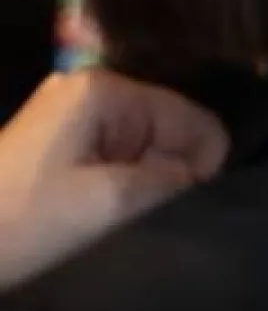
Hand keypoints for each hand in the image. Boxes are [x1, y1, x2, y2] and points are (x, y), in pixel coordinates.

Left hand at [0, 72, 228, 290]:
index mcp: (103, 89)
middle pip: (162, 130)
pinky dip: (114, 190)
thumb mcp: (105, 205)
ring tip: (115, 221)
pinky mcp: (53, 145)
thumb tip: (196, 175)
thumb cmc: (24, 221)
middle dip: (163, 174)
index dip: (200, 162)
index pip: (187, 115)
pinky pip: (108, 161)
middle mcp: (88, 89)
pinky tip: (98, 217)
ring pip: (136, 150)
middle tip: (140, 219)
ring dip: (137, 187)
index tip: (190, 208)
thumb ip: (166, 183)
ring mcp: (67, 116)